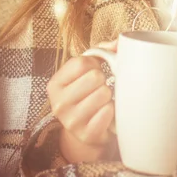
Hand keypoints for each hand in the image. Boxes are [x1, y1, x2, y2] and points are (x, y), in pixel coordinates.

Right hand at [47, 40, 117, 162]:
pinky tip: (106, 114)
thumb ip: (101, 51)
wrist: (87, 130)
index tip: (94, 72)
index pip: (81, 62)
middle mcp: (58, 103)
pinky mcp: (86, 134)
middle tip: (99, 88)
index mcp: (55, 84)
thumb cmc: (88, 93)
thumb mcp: (87, 70)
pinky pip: (109, 112)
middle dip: (102, 80)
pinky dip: (112, 111)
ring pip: (104, 94)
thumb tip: (121, 41)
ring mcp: (71, 121)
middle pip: (95, 77)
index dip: (95, 64)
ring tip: (102, 101)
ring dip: (108, 96)